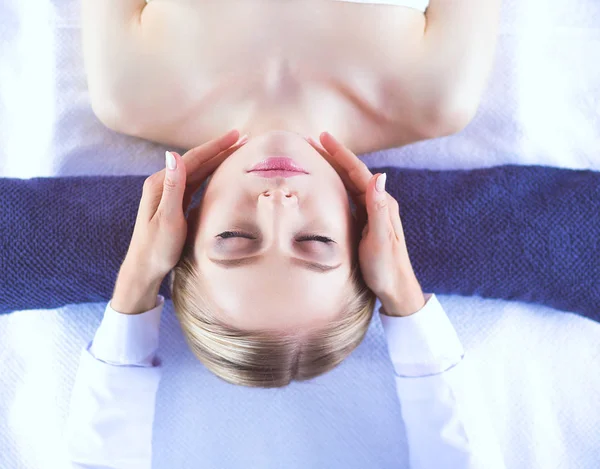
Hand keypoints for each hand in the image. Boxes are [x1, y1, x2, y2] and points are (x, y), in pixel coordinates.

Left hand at [111, 130, 247, 313]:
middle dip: (220, 149)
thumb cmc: (156, 247)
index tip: (236, 136)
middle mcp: (164, 183)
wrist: (144, 268)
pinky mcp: (174, 203)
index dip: (215, 146)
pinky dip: (211, 174)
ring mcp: (169, 193)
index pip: (192, 159)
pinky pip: (196, 182)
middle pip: (196, 161)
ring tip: (237, 151)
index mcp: (160, 184)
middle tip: (243, 139)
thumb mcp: (167, 219)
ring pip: (198, 171)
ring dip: (217, 159)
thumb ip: (173, 187)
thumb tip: (173, 155)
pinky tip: (221, 171)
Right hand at [305, 133, 425, 316]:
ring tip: (314, 156)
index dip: (340, 154)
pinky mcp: (365, 223)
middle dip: (333, 155)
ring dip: (332, 168)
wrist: (396, 289)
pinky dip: (334, 185)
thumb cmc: (387, 268)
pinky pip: (347, 197)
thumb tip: (378, 176)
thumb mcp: (381, 240)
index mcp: (381, 203)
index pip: (358, 172)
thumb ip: (378, 209)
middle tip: (311, 140)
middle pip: (352, 173)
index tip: (322, 137)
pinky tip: (325, 185)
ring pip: (348, 183)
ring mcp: (371, 212)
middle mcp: (378, 203)